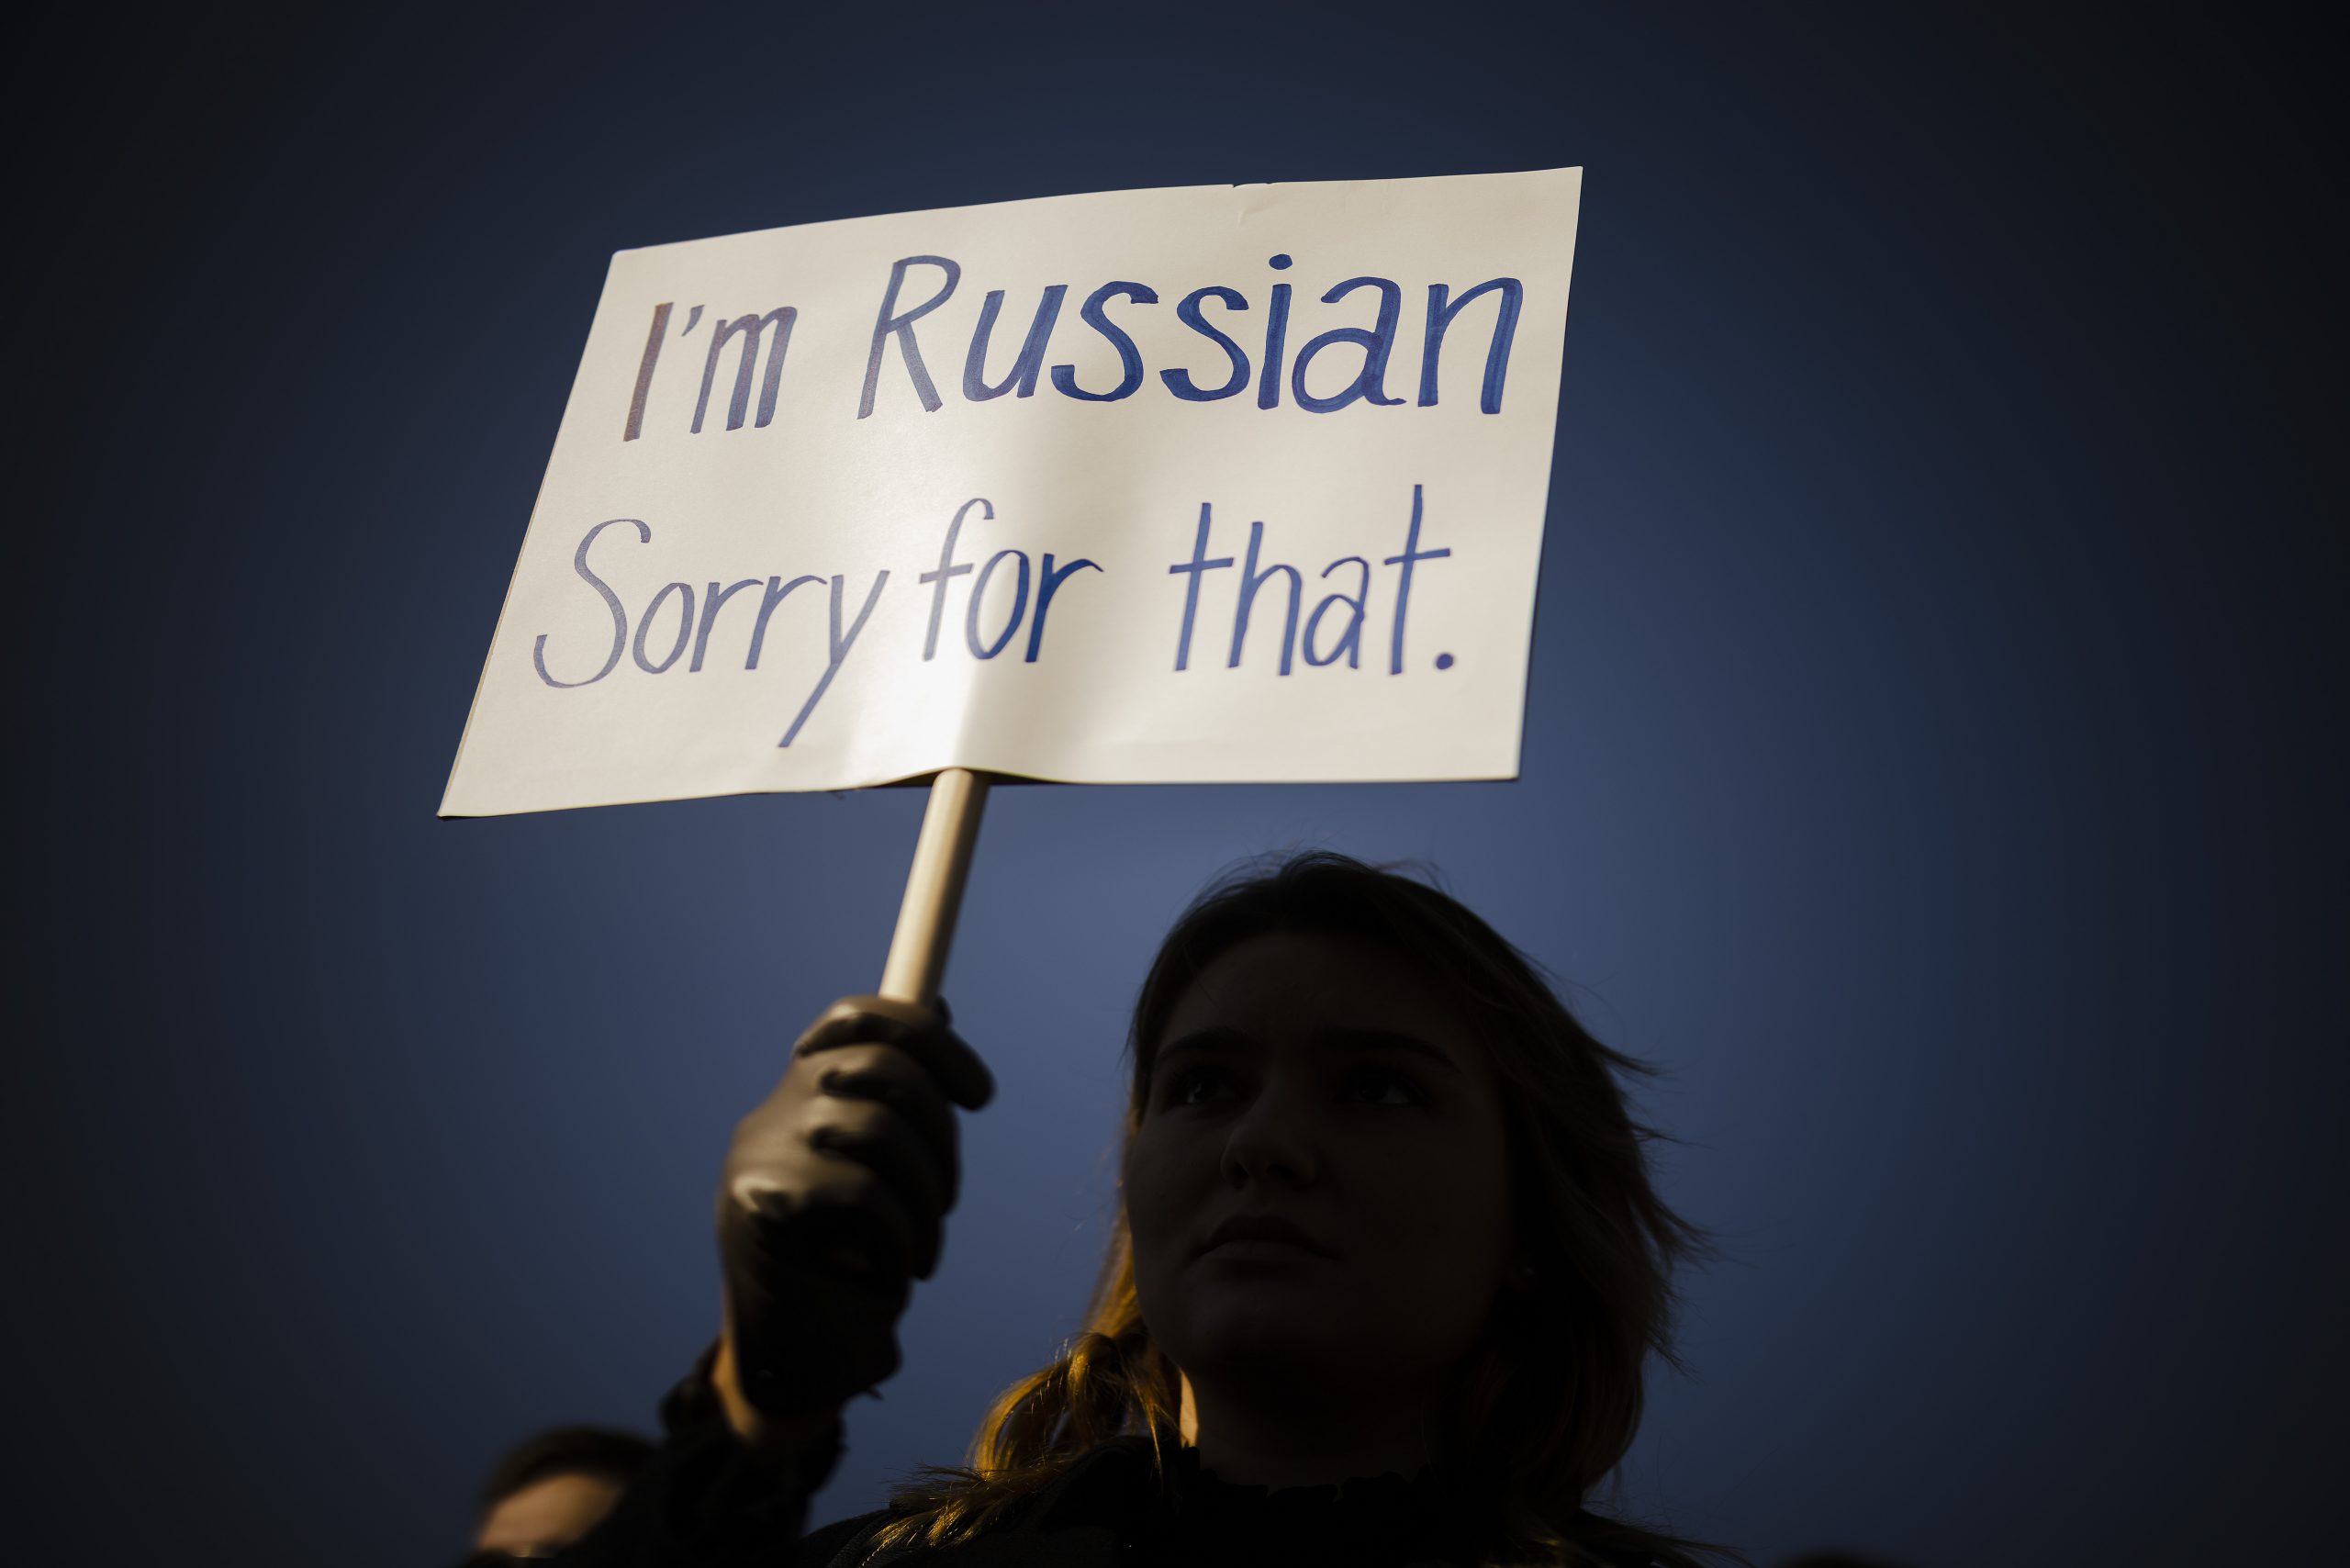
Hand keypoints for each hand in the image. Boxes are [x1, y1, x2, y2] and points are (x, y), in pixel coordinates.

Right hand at [714, 995, 993, 1433]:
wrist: (796, 1361)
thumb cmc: (853, 1262)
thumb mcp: (883, 1169)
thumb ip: (899, 1097)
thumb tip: (939, 1006)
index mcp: (801, 1094)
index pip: (858, 1018)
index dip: (928, 1038)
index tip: (981, 1096)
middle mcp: (771, 1111)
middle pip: (880, 1065)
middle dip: (939, 1130)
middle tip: (945, 1198)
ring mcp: (759, 1154)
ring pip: (877, 1129)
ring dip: (926, 1194)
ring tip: (924, 1247)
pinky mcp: (759, 1204)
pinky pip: (860, 1191)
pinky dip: (900, 1235)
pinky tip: (899, 1272)